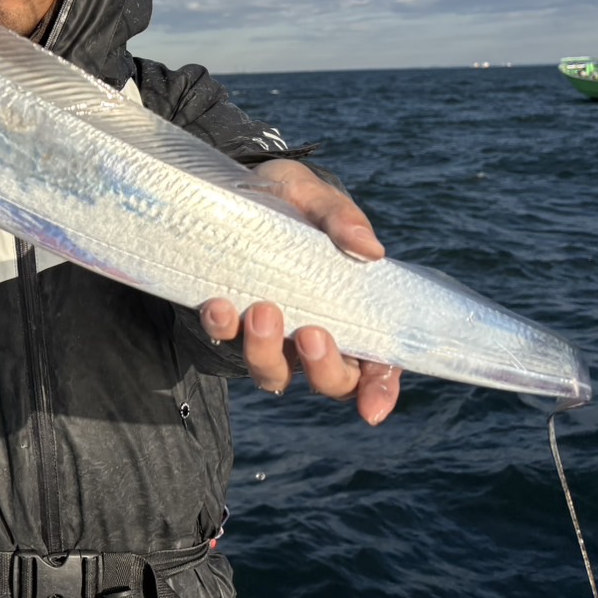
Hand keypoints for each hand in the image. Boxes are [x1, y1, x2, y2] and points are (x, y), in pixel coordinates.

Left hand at [198, 158, 401, 425]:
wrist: (237, 187)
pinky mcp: (228, 322)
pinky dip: (222, 327)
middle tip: (311, 333)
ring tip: (261, 310)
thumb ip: (343, 219)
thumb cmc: (295, 199)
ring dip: (267, 351)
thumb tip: (369, 250)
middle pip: (330, 381)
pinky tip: (217, 304)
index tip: (371, 410)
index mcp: (356, 312)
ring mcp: (271, 335)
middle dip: (322, 368)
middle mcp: (316, 334)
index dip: (380, 391)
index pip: (379, 364)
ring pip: (273, 372)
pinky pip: (224, 340)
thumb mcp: (318, 198)